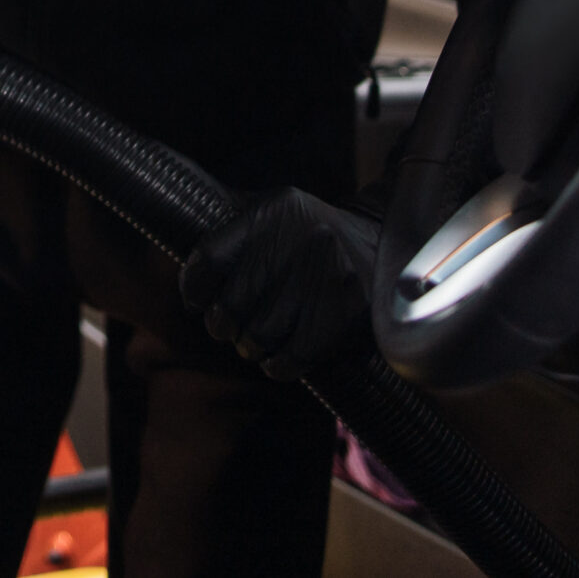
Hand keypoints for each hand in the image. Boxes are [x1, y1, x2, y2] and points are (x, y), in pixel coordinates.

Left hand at [179, 188, 379, 380]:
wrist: (389, 248)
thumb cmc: (312, 240)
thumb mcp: (274, 217)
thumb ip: (233, 238)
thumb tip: (190, 287)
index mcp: (273, 213)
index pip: (210, 259)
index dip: (195, 288)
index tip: (198, 300)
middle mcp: (299, 239)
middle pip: (231, 304)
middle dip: (223, 324)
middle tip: (229, 327)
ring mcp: (325, 276)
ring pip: (259, 336)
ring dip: (251, 346)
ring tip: (258, 338)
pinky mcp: (347, 312)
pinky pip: (292, 357)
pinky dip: (277, 365)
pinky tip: (278, 357)